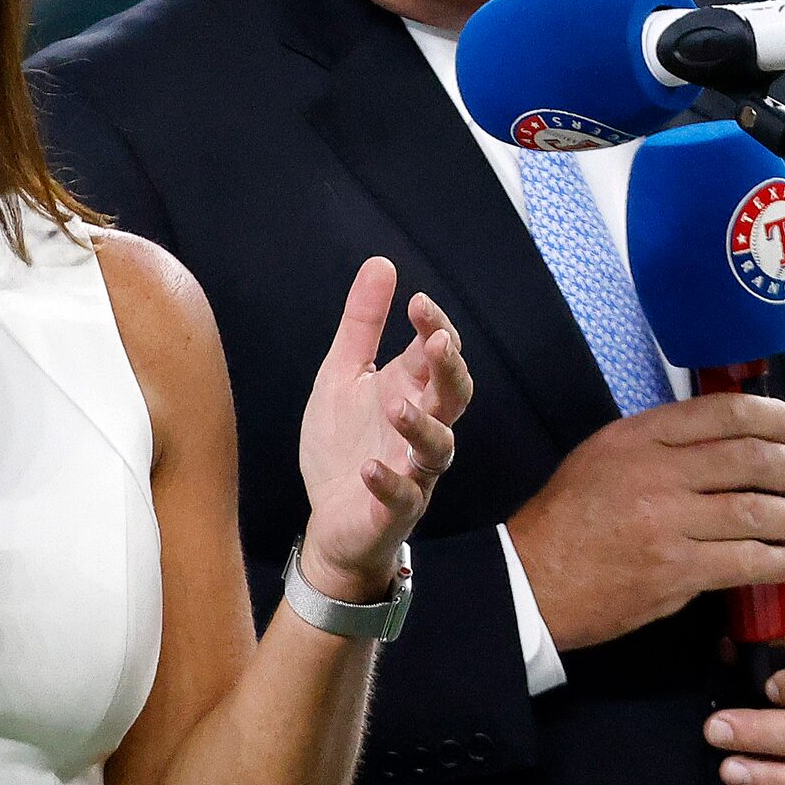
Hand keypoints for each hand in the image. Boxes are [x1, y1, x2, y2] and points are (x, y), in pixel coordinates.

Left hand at [296, 259, 472, 602]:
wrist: (331, 521)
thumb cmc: (345, 445)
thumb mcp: (342, 376)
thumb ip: (362, 325)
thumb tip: (382, 263)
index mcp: (410, 392)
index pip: (436, 355)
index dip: (433, 328)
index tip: (416, 302)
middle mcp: (421, 429)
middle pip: (453, 397)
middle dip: (448, 370)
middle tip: (434, 343)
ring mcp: (413, 471)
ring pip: (438, 447)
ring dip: (421, 425)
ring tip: (396, 404)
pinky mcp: (394, 510)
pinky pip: (403, 497)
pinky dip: (388, 483)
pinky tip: (368, 468)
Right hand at [506, 394, 784, 652]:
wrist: (533, 579)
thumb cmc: (568, 519)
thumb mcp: (601, 459)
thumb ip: (658, 446)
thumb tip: (728, 442)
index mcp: (634, 439)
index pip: (723, 413)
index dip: (773, 417)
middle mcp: (654, 473)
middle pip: (753, 460)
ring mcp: (667, 524)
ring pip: (759, 512)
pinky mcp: (678, 570)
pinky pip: (750, 561)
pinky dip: (780, 561)